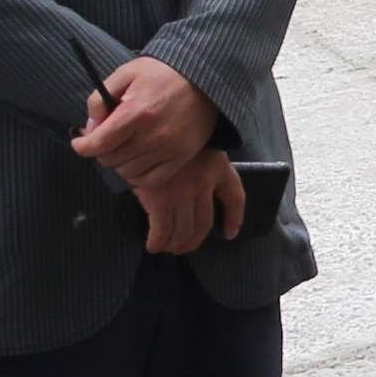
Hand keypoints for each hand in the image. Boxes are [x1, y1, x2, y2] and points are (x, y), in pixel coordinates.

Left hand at [74, 55, 219, 186]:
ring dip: (118, 163)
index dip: (82, 146)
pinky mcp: (181, 158)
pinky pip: (151, 179)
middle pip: (110, 160)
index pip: (99, 144)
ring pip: (128, 172)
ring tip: (120, 149)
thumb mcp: (127, 73)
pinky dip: (137, 175)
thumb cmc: (163, 73)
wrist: (204, 79)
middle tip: (103, 139)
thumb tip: (90, 126)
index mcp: (136, 113)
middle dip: (100, 151)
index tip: (79, 142)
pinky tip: (135, 163)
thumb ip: (101, 98)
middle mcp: (152, 136)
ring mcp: (168, 150)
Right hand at [126, 146, 243, 253]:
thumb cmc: (163, 135)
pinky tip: (152, 245)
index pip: (235, 197)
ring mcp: (183, 192)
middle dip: (193, 241)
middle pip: (204, 223)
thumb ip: (199, 166)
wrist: (141, 129)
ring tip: (166, 247)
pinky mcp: (161, 200)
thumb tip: (193, 198)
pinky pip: (162, 230)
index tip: (230, 233)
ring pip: (183, 231)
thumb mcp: (191, 144)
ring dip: (175, 244)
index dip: (234, 218)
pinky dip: (158, 242)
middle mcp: (205, 181)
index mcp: (218, 166)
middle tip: (182, 247)